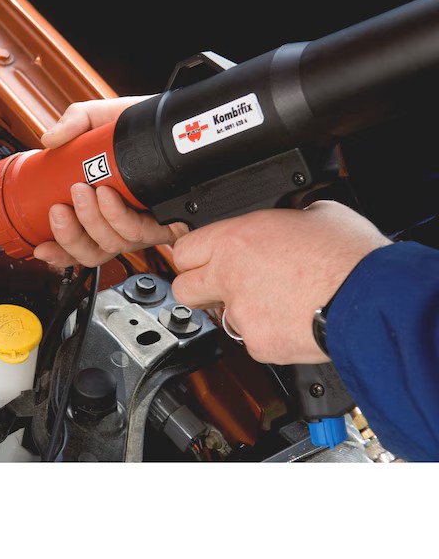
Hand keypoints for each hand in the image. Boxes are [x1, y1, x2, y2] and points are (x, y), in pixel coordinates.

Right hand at [33, 97, 187, 266]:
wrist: (178, 121)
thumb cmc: (141, 127)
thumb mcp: (101, 118)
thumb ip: (74, 122)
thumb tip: (49, 140)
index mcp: (101, 213)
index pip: (77, 246)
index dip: (58, 253)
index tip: (40, 245)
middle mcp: (122, 226)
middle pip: (92, 252)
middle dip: (71, 235)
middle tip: (60, 206)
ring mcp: (144, 226)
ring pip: (113, 244)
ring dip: (92, 222)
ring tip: (82, 191)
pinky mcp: (168, 224)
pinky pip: (140, 232)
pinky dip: (119, 217)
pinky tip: (107, 196)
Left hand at [170, 200, 391, 363]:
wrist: (374, 298)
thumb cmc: (350, 255)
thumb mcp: (315, 213)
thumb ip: (286, 218)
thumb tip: (290, 218)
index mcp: (235, 239)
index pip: (183, 250)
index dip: (193, 255)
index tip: (201, 259)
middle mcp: (229, 276)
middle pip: (183, 289)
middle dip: (199, 288)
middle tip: (223, 286)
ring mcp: (242, 313)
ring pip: (222, 318)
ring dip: (241, 312)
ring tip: (277, 303)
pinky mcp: (259, 344)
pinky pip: (253, 341)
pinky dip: (269, 335)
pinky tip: (293, 322)